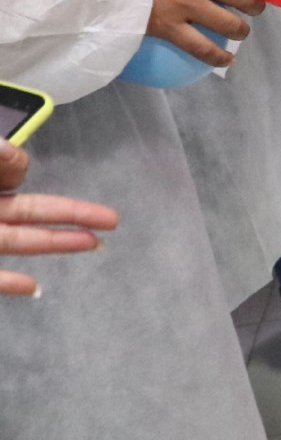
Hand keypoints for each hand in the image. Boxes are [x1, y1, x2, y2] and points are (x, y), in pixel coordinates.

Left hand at [0, 142, 116, 297]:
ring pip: (19, 241)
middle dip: (72, 214)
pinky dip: (11, 284)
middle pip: (30, 210)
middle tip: (112, 219)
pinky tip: (34, 288)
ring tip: (93, 245)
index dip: (18, 167)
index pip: (10, 174)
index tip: (17, 162)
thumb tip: (11, 151)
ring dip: (56, 244)